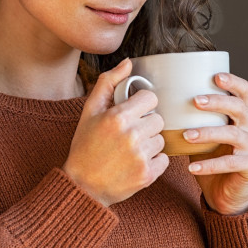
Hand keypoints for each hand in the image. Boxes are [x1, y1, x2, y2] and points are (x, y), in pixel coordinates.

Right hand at [63, 59, 168, 206]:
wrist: (82, 185)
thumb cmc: (85, 146)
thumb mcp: (90, 111)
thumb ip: (108, 83)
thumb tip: (128, 62)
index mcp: (118, 117)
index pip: (150, 98)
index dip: (141, 105)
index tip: (131, 113)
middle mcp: (132, 135)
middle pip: (158, 119)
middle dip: (145, 124)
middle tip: (128, 134)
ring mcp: (141, 156)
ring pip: (161, 139)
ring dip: (150, 143)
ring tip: (130, 150)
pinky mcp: (147, 175)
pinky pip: (164, 159)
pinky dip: (153, 161)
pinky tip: (135, 163)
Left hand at [184, 72, 247, 214]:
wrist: (224, 194)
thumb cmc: (210, 159)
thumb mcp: (200, 135)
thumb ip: (190, 119)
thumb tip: (159, 102)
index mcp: (241, 116)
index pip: (243, 92)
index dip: (233, 82)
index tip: (215, 77)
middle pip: (240, 108)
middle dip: (217, 102)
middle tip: (195, 101)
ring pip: (234, 135)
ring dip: (208, 133)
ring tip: (187, 135)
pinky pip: (231, 163)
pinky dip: (210, 165)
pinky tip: (192, 167)